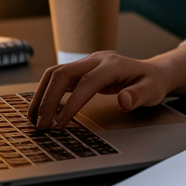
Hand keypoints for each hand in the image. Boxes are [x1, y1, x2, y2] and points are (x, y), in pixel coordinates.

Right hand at [26, 45, 185, 128]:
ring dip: (41, 95)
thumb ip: (139, 95)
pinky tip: (41, 110)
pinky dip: (46, 93)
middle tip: (41, 125)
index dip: (70, 104)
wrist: (152, 72)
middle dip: (48, 100)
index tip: (59, 124)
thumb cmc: (152, 83)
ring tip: (33, 119)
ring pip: (55, 74)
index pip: (86, 83)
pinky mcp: (81, 69)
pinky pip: (58, 78)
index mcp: (112, 65)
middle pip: (62, 74)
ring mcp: (87, 63)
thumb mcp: (153, 91)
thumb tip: (124, 100)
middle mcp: (96, 60)